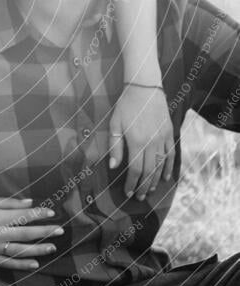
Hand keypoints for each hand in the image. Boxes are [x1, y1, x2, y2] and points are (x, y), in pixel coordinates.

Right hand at [0, 196, 63, 269]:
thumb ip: (9, 202)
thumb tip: (29, 202)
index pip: (23, 215)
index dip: (39, 214)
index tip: (51, 213)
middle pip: (26, 233)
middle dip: (44, 231)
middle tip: (60, 230)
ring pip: (20, 250)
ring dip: (38, 249)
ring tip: (52, 247)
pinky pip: (8, 263)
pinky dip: (21, 264)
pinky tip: (34, 264)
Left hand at [109, 84, 174, 200]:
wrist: (145, 88)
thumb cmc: (126, 106)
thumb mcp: (115, 124)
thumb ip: (115, 147)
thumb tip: (114, 167)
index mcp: (136, 141)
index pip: (136, 169)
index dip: (132, 183)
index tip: (128, 193)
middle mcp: (152, 143)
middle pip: (150, 171)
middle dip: (144, 186)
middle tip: (140, 197)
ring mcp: (163, 139)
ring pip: (161, 166)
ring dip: (156, 181)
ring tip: (151, 191)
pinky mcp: (170, 133)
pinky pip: (171, 155)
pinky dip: (169, 168)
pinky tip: (167, 178)